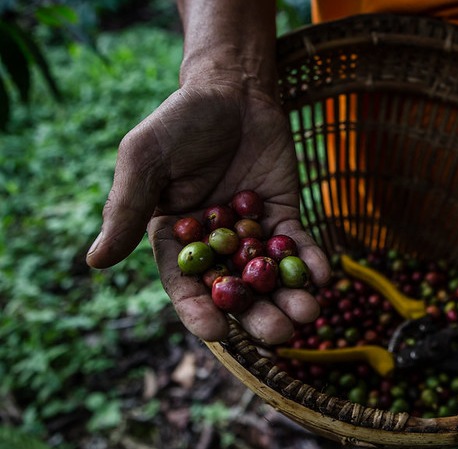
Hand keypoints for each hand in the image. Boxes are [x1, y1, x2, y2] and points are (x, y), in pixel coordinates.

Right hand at [86, 82, 329, 342]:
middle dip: (259, 316)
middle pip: (236, 292)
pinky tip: (322, 276)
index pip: (186, 286)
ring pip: (270, 277)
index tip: (220, 332)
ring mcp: (250, 234)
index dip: (201, 312)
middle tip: (280, 335)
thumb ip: (127, 207)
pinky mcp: (282, 217)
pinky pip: (296, 246)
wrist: (232, 90)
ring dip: (290, 298)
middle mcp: (213, 245)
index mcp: (173, 240)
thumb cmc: (180, 120)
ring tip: (308, 314)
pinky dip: (309, 262)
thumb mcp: (145, 158)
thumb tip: (95, 261)